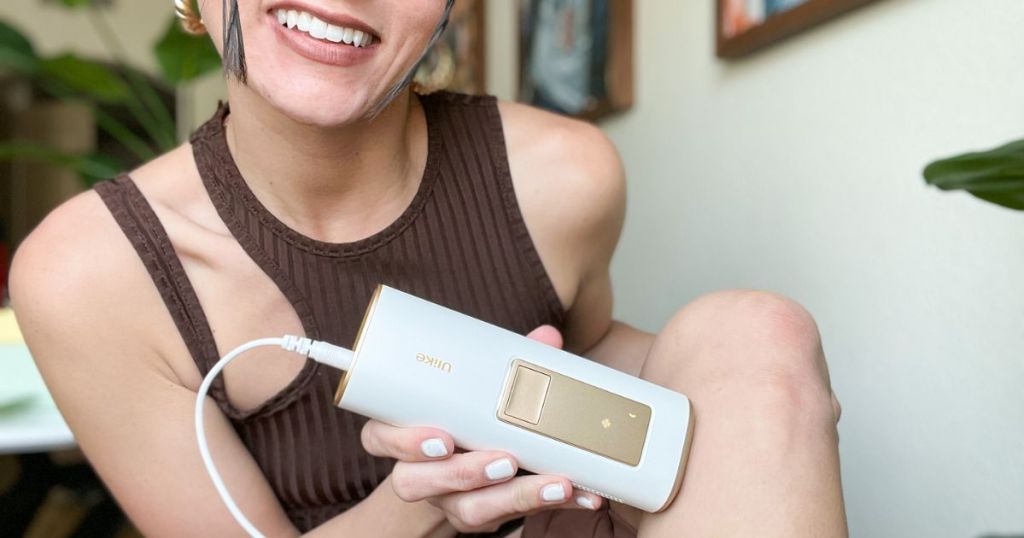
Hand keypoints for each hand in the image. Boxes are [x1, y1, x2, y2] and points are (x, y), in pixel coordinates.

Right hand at [361, 325, 602, 533]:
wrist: (483, 464)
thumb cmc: (474, 413)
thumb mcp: (486, 387)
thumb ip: (509, 364)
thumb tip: (546, 338)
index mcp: (409, 432)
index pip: (380, 438)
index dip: (402, 442)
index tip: (442, 438)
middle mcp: (421, 471)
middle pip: (415, 482)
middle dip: (461, 474)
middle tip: (503, 461)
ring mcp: (449, 499)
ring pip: (465, 509)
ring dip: (512, 496)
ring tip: (551, 482)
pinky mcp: (482, 517)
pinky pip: (507, 520)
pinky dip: (545, 502)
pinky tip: (575, 491)